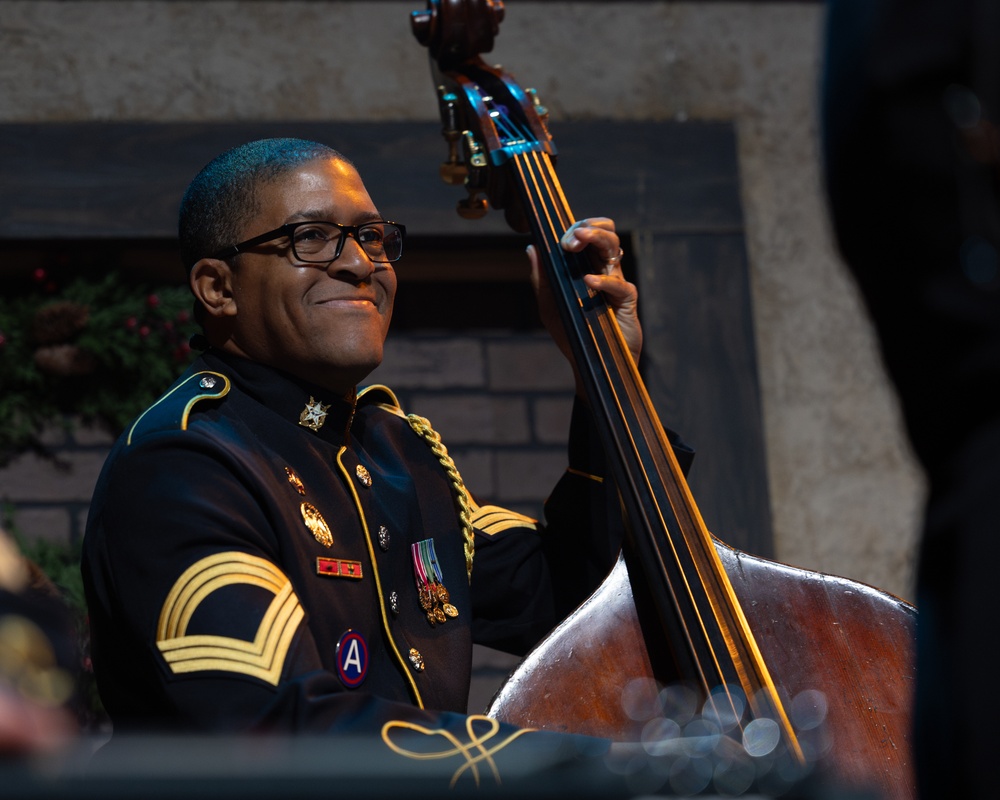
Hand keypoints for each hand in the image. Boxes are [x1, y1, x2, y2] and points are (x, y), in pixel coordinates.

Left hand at [528, 217, 641, 370]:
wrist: (590, 363)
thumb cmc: (572, 333)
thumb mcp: (550, 305)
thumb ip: (542, 279)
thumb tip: (532, 248)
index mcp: (586, 266)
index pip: (587, 235)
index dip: (577, 228)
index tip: (561, 237)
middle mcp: (603, 269)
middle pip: (605, 233)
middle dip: (589, 227)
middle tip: (572, 237)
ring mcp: (616, 282)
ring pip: (614, 248)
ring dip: (597, 239)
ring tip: (578, 242)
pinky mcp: (626, 300)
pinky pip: (618, 284)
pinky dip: (603, 281)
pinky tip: (588, 282)